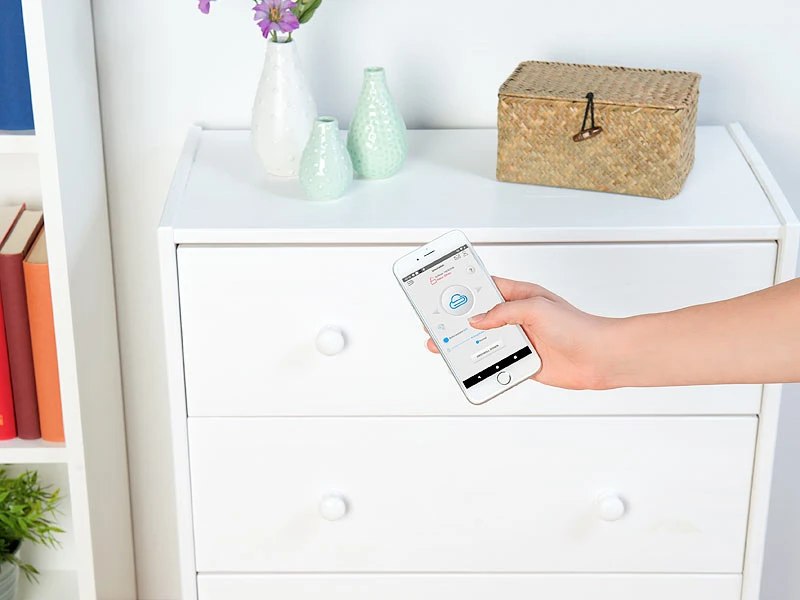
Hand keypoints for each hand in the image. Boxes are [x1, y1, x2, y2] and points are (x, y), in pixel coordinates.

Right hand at [425, 276, 618, 389]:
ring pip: (485, 341)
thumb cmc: (578, 326)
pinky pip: (498, 363)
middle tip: (436, 324)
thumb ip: (502, 313)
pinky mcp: (524, 361)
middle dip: (458, 321)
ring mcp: (520, 339)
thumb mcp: (535, 309)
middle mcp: (518, 316)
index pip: (485, 288)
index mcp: (520, 296)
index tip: (443, 291)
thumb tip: (477, 319)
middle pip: (479, 317)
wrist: (600, 357)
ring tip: (448, 348)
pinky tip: (473, 368)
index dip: (464, 289)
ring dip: (469, 346)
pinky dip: (485, 367)